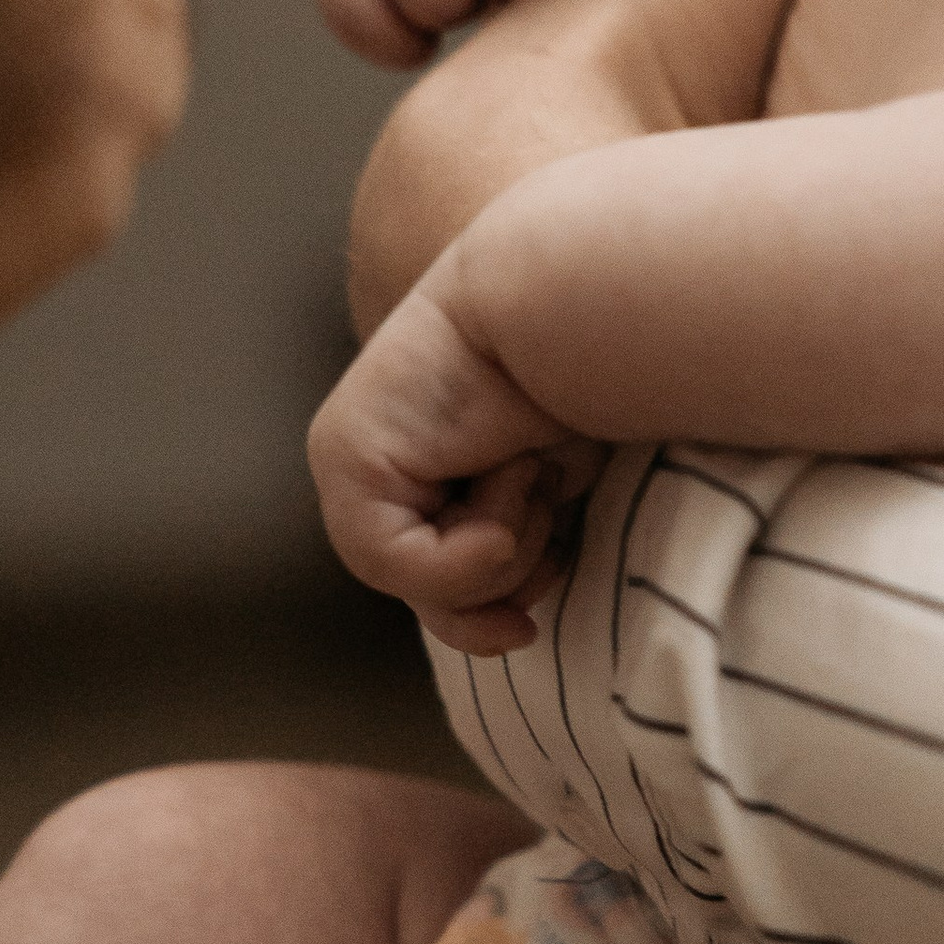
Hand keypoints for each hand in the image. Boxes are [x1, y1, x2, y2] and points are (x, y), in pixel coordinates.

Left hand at [309, 269, 602, 650]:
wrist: (585, 308)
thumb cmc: (595, 387)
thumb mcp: (560, 500)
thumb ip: (514, 566)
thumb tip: (505, 635)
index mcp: (430, 466)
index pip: (440, 582)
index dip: (491, 601)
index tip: (523, 624)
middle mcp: (382, 463)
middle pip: (434, 594)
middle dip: (508, 567)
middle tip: (538, 490)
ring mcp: (353, 458)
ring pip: (422, 586)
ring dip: (504, 545)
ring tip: (526, 463)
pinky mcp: (349, 456)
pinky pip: (402, 566)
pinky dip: (476, 545)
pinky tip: (506, 472)